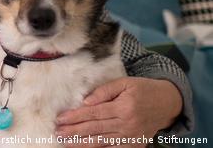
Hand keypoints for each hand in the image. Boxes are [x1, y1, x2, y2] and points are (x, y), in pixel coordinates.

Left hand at [55, 77, 182, 147]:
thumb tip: (86, 102)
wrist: (168, 103)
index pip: (94, 113)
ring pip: (102, 142)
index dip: (76, 117)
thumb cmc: (143, 89)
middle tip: (58, 133)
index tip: (60, 119)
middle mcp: (127, 124)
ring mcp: (131, 137)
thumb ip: (104, 91)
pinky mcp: (134, 145)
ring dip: (82, 144)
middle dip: (74, 132)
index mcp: (123, 107)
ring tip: (66, 143)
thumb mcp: (125, 83)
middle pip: (95, 129)